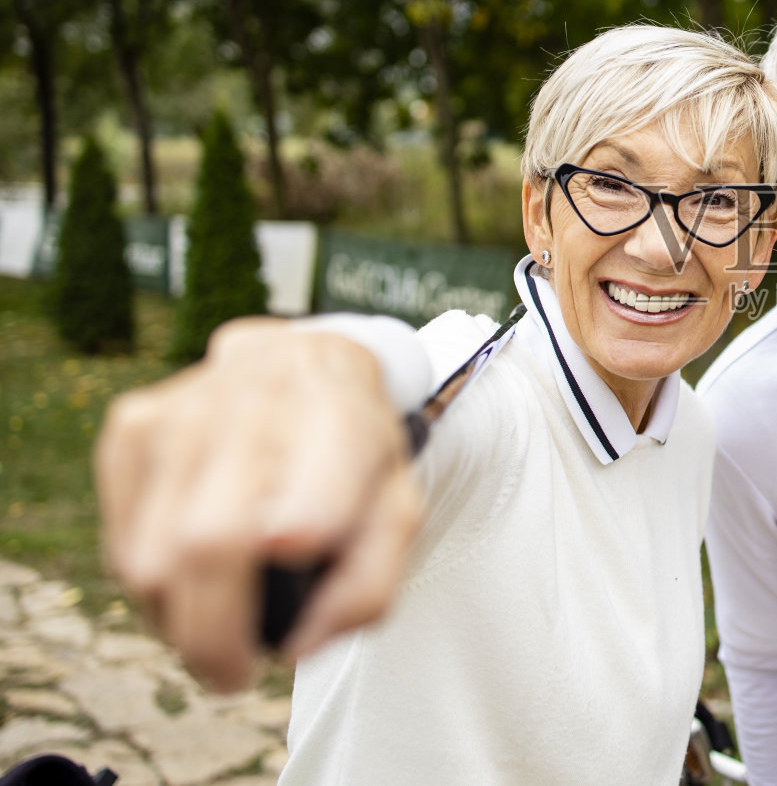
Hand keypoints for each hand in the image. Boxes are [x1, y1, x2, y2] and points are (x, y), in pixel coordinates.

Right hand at [96, 319, 422, 691]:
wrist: (306, 359)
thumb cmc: (357, 456)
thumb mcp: (397, 512)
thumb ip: (369, 589)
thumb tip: (296, 645)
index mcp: (339, 422)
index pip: (310, 501)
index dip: (297, 542)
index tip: (293, 569)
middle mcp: (258, 407)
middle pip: (208, 546)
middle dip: (213, 636)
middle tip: (230, 673)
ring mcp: (184, 412)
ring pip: (151, 560)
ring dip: (176, 617)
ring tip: (216, 618)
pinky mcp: (133, 426)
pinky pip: (122, 542)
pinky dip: (152, 581)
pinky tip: (190, 567)